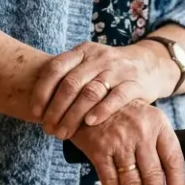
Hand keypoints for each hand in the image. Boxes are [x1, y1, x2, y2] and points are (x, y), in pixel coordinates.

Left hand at [31, 41, 177, 139]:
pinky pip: (116, 97)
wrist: (149, 65)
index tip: (35, 113)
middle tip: (48, 129)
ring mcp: (118, 70)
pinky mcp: (135, 84)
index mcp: (83, 51)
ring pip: (91, 92)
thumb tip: (36, 106)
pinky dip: (102, 110)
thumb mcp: (89, 65)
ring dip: (74, 115)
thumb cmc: (110, 72)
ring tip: (64, 132)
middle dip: (56, 109)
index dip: (42, 91)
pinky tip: (90, 123)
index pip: (55, 68)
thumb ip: (68, 77)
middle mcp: (99, 58)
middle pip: (71, 83)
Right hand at [69, 100, 184, 184]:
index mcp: (159, 126)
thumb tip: (171, 184)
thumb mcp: (148, 120)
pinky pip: (110, 180)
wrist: (90, 97)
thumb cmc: (123, 113)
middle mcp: (141, 133)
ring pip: (132, 182)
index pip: (173, 162)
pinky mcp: (99, 149)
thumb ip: (160, 146)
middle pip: (153, 177)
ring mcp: (119, 142)